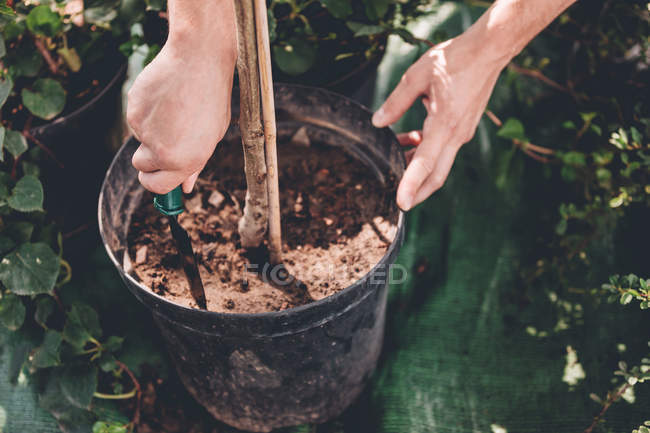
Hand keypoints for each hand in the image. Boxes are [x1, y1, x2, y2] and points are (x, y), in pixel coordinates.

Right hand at [127, 3, 236, 193]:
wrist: (198, 60)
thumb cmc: (211, 96)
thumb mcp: (212, 136)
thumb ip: (195, 163)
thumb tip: (185, 186)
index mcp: (186, 161)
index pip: (157, 187)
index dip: (154, 181)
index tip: (156, 174)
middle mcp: (163, 152)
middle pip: (141, 166)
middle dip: (148, 158)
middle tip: (164, 137)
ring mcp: (145, 132)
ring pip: (139, 138)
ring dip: (151, 129)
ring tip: (173, 107)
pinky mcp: (132, 111)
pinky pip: (136, 118)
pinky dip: (146, 110)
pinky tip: (164, 96)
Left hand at [372, 34, 508, 210]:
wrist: (490, 50)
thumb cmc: (456, 59)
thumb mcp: (418, 76)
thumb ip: (396, 102)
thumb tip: (378, 122)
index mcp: (445, 124)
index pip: (425, 163)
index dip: (410, 184)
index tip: (401, 203)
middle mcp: (457, 135)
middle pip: (436, 176)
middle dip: (417, 192)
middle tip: (398, 202)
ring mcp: (462, 134)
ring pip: (438, 164)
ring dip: (416, 167)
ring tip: (393, 154)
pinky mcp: (463, 129)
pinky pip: (442, 149)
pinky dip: (425, 152)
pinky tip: (410, 138)